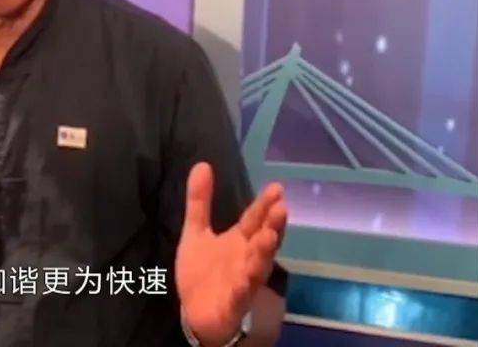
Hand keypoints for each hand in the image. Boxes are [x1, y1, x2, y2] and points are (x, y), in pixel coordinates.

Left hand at [175, 162, 287, 345]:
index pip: (255, 219)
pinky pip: (240, 294)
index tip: (277, 187)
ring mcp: (243, 280)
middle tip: (281, 208)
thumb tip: (202, 164)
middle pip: (263, 240)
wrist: (196, 313)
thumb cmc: (202, 271)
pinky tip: (246, 278)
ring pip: (258, 266)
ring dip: (264, 252)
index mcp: (240, 241)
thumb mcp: (197, 232)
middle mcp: (247, 258)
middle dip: (272, 226)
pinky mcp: (234, 301)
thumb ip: (200, 201)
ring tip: (269, 237)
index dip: (264, 205)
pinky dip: (244, 286)